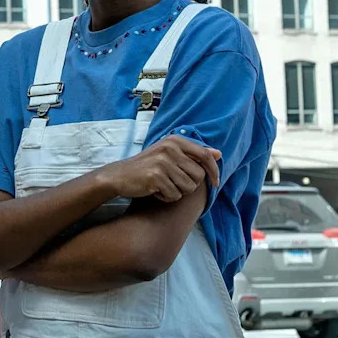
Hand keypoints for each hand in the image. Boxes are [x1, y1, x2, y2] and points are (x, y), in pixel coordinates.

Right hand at [100, 135, 220, 202]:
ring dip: (178, 192)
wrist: (120, 175)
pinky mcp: (156, 177)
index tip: (215, 182)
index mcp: (175, 140)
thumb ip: (194, 153)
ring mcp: (162, 162)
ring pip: (188, 188)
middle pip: (198, 176)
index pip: (205, 155)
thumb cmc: (148, 166)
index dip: (214, 171)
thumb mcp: (170, 154)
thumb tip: (218, 153)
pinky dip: (167, 197)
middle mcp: (170, 149)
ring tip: (163, 186)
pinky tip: (155, 191)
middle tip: (173, 182)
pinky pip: (174, 195)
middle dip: (189, 184)